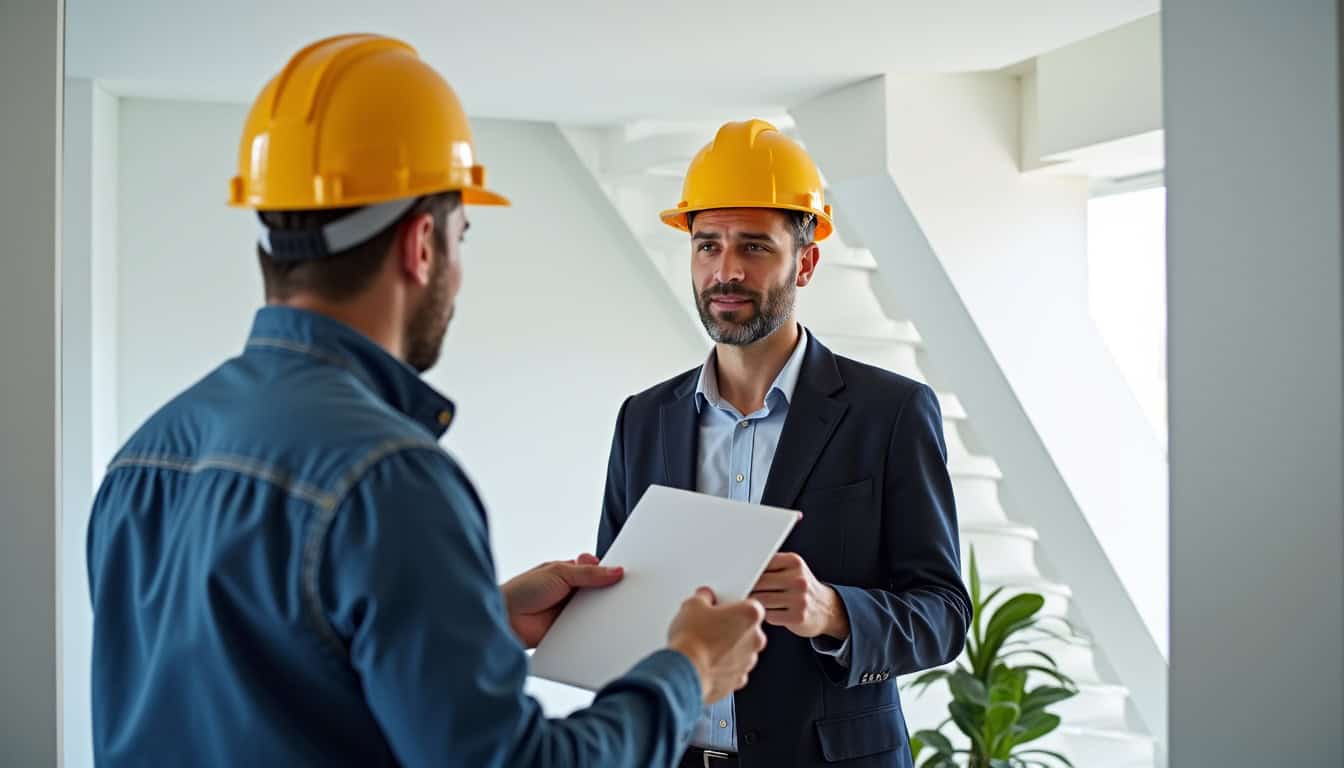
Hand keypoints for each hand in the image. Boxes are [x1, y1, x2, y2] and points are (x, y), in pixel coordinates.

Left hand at [501, 553, 623, 648]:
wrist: (504, 620)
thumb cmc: (523, 590)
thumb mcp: (559, 572)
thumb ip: (589, 573)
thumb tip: (617, 571)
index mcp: (568, 573)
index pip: (596, 571)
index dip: (610, 573)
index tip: (628, 575)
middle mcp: (571, 592)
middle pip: (598, 592)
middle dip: (610, 593)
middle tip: (628, 593)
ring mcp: (570, 613)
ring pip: (595, 611)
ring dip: (604, 612)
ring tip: (621, 611)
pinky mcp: (569, 632)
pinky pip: (588, 630)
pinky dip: (596, 629)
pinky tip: (607, 628)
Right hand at [666, 588, 767, 703]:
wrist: (685, 671)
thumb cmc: (692, 639)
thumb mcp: (693, 604)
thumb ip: (704, 597)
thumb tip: (704, 599)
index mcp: (750, 614)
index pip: (749, 604)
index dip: (731, 605)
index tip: (717, 606)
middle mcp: (755, 639)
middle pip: (747, 629)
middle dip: (730, 627)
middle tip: (708, 625)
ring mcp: (748, 662)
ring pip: (740, 651)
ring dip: (727, 648)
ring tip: (702, 645)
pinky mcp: (737, 681)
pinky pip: (732, 669)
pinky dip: (721, 667)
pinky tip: (704, 661)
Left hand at [750, 552, 849, 639]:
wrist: (826, 608)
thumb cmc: (800, 588)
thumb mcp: (792, 569)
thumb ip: (770, 566)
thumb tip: (739, 569)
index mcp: (794, 562)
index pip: (761, 564)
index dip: (748, 572)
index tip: (740, 577)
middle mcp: (799, 579)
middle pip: (759, 583)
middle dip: (748, 588)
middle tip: (742, 591)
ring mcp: (800, 599)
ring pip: (762, 600)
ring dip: (754, 603)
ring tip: (755, 602)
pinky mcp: (798, 617)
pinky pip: (769, 615)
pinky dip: (765, 615)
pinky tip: (769, 612)